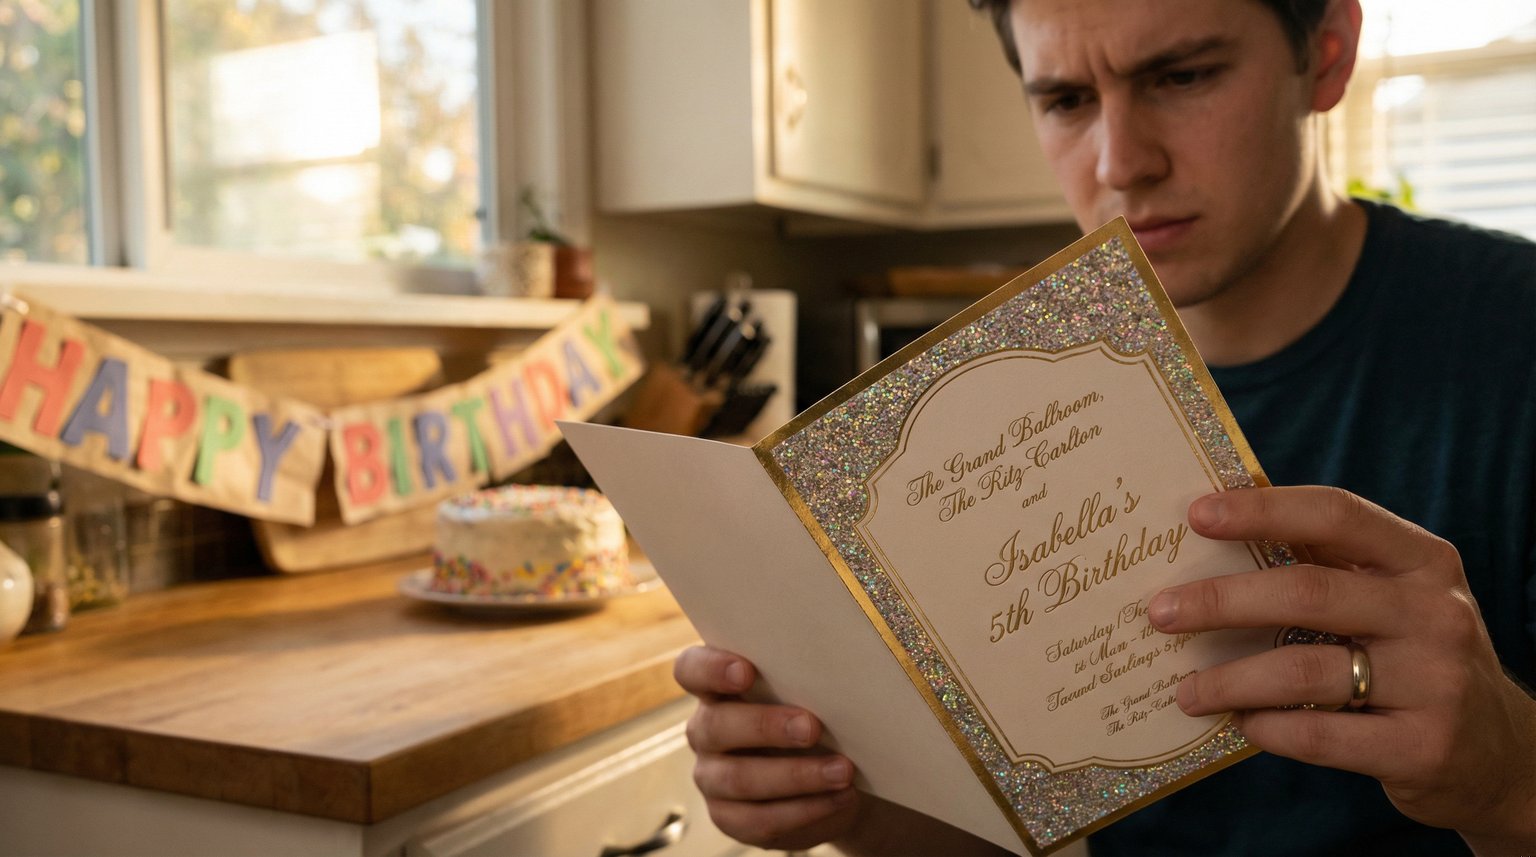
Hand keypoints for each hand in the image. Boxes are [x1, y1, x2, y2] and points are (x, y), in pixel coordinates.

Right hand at [673, 645, 858, 849]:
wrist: (831, 777)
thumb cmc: (815, 721)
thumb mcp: (807, 698)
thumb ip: (803, 686)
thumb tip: (833, 679)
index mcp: (716, 689)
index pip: (691, 670)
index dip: (711, 669)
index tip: (746, 672)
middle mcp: (705, 732)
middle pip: (716, 726)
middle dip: (765, 726)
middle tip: (812, 728)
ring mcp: (711, 777)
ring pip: (740, 779)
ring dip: (796, 775)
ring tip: (841, 771)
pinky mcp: (729, 817)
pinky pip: (760, 819)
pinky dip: (805, 809)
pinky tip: (839, 797)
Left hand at [1152, 486, 1535, 853]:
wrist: (1496, 752)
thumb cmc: (1415, 657)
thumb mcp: (1392, 599)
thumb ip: (1325, 567)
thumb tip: (1210, 538)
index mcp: (1422, 560)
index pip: (1337, 516)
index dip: (1264, 510)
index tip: (1196, 515)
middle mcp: (1436, 613)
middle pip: (1308, 593)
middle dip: (1222, 601)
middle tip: (1159, 612)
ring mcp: (1436, 683)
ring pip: (1306, 669)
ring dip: (1231, 680)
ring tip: (1185, 691)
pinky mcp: (1423, 747)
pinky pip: (1322, 733)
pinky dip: (1269, 729)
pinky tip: (1241, 724)